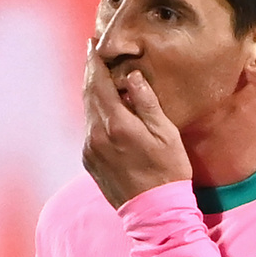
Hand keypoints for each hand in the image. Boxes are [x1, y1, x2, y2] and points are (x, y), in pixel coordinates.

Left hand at [82, 39, 192, 208]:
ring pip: (87, 111)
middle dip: (91, 71)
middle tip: (92, 51)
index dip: (96, 62)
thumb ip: (147, 103)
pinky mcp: (89, 161)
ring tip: (98, 75)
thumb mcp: (166, 133)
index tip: (93, 44)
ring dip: (92, 92)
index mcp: (117, 125)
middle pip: (88, 94)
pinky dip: (95, 113)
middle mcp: (97, 135)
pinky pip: (89, 129)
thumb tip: (131, 77)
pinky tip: (104, 108)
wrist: (154, 212)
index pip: (100, 84)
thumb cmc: (168, 170)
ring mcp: (90, 149)